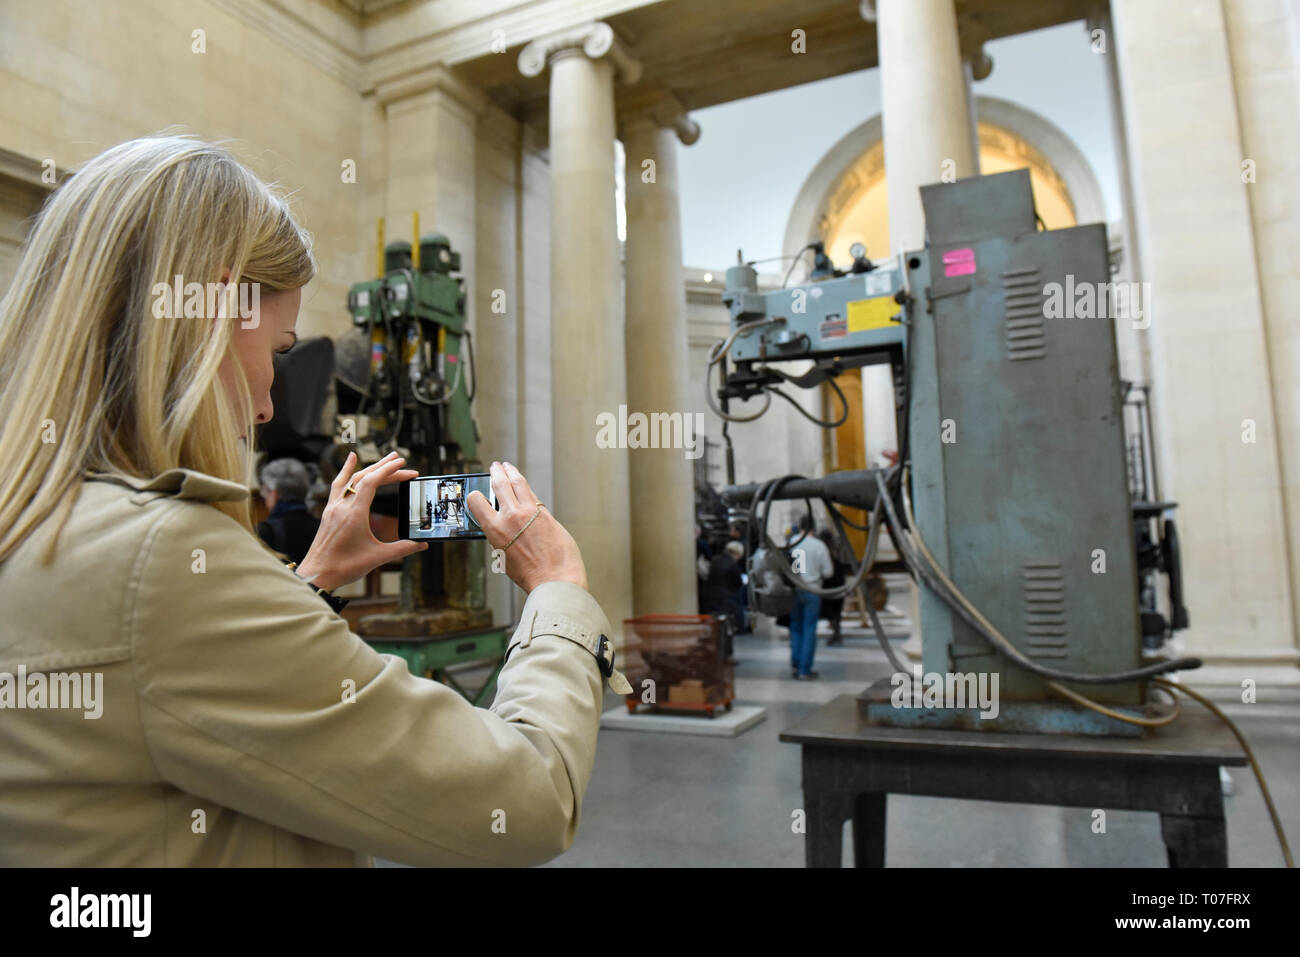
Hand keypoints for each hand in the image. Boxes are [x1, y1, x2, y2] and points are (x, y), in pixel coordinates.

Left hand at [294, 451, 426, 591]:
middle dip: (384, 466)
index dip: (389, 471)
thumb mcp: (377, 558)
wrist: (316, 575)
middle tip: (402, 459)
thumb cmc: (344, 567)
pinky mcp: (329, 512)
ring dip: (369, 466)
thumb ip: (402, 549)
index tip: (405, 465)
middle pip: (364, 477)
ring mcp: (333, 507)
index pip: (372, 482)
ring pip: (351, 478)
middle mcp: (342, 506)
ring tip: (384, 458)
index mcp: (353, 513)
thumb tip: (423, 544)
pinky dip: (346, 470)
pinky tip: (352, 460)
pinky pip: (338, 485)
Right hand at [465, 461, 586, 593]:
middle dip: (496, 472)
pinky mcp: (545, 513)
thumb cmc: (531, 575)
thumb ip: (501, 538)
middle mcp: (511, 516)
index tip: (476, 493)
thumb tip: (502, 528)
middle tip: (495, 466)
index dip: (474, 495)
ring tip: (508, 467)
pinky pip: (532, 494)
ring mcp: (530, 512)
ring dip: (512, 472)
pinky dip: (526, 487)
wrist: (556, 578)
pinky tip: (524, 485)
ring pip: (518, 483)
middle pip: (500, 484)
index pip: (476, 501)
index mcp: (495, 530)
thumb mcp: (504, 557)